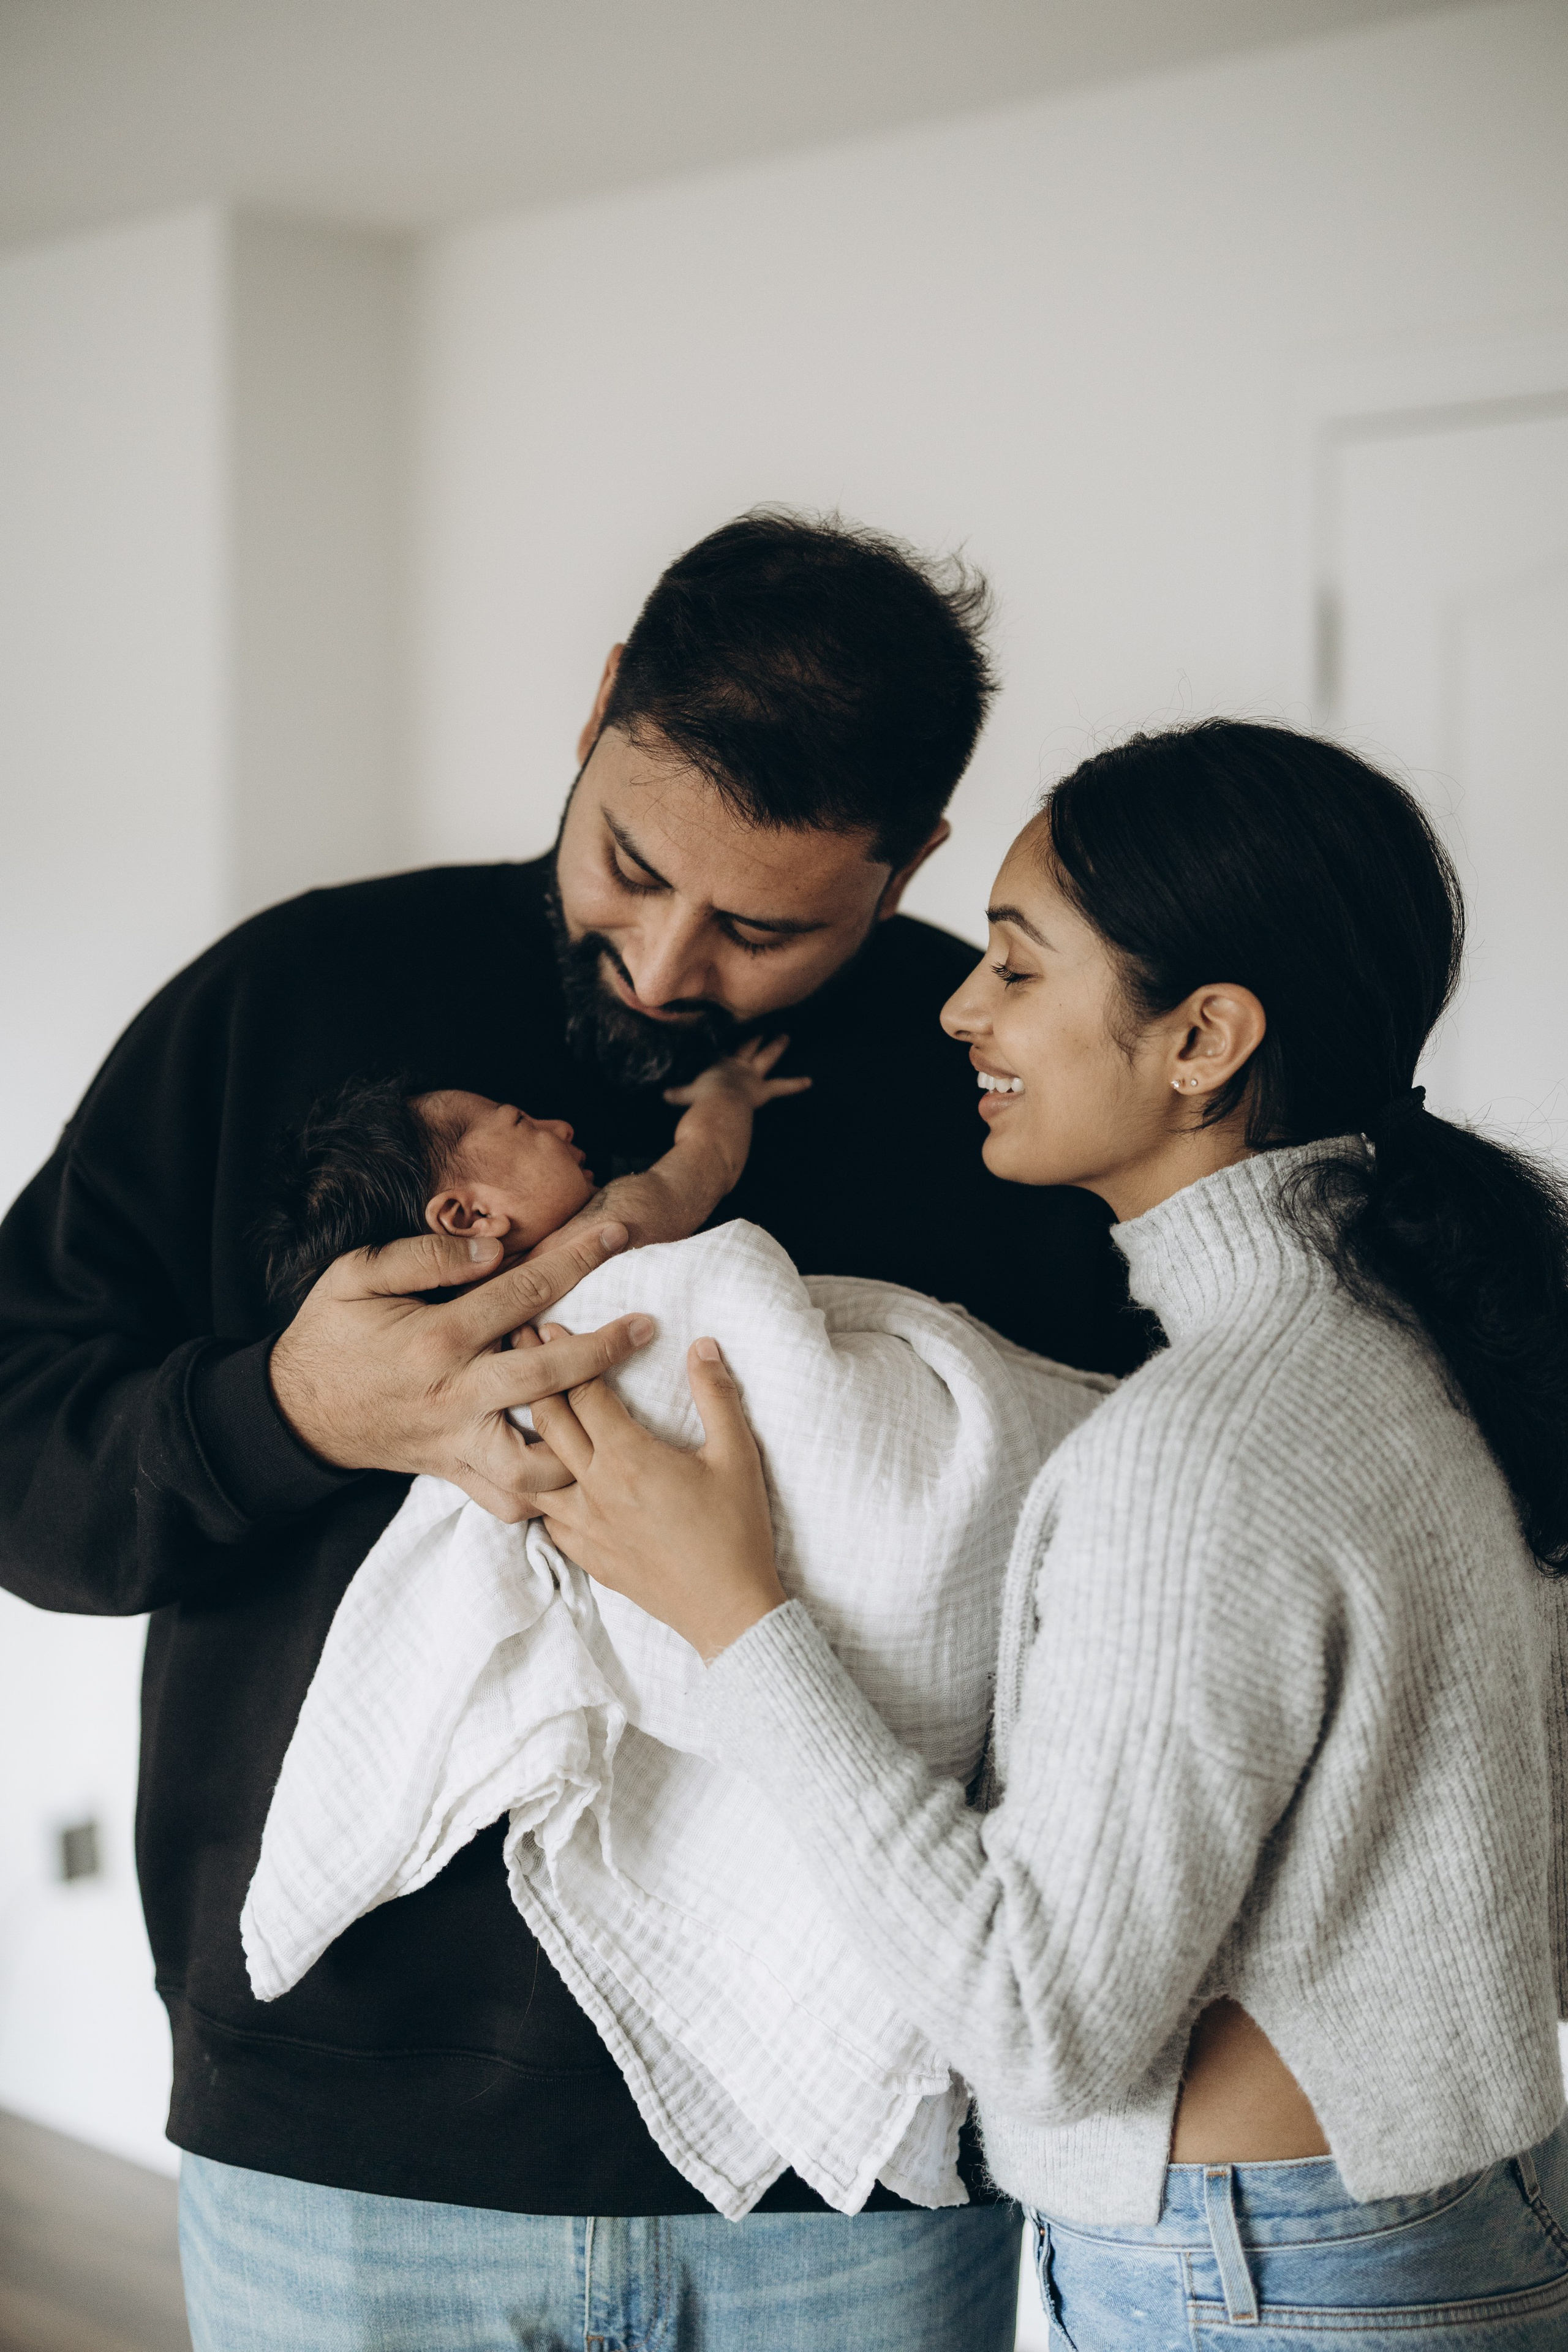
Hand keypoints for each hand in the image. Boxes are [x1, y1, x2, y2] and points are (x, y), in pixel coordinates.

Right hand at [268, 1224, 653, 1522]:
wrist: (292, 1412)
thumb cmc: (329, 1335)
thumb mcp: (355, 1275)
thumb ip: (424, 1256)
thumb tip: (493, 1248)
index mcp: (435, 1340)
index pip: (521, 1293)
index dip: (575, 1260)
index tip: (618, 1234)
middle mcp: (454, 1397)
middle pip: (547, 1378)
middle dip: (604, 1350)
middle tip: (646, 1325)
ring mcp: (457, 1444)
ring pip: (536, 1466)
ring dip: (582, 1442)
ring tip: (617, 1412)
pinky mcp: (454, 1474)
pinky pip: (509, 1503)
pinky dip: (547, 1496)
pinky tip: (578, 1466)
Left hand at [531, 1336, 786, 1661]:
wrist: (728, 1610)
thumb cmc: (737, 1530)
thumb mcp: (737, 1455)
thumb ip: (717, 1395)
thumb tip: (703, 1346)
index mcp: (629, 1457)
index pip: (584, 1393)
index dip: (565, 1354)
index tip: (549, 1326)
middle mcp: (596, 1488)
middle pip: (549, 1422)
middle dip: (532, 1377)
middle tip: (517, 1345)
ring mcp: (586, 1526)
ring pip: (535, 1471)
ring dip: (525, 1434)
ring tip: (514, 1407)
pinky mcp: (588, 1555)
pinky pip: (546, 1518)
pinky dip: (536, 1492)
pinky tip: (536, 1479)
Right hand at [663, 1034, 811, 1114]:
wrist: (716, 1105)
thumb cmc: (699, 1098)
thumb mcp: (684, 1094)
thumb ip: (676, 1093)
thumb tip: (662, 1094)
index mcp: (718, 1064)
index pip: (724, 1049)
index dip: (728, 1041)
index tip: (732, 1029)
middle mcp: (737, 1065)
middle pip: (748, 1045)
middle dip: (756, 1035)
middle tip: (764, 1024)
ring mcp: (752, 1075)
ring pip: (767, 1057)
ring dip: (777, 1046)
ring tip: (787, 1036)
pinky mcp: (763, 1089)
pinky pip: (782, 1086)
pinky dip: (795, 1085)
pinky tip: (810, 1082)